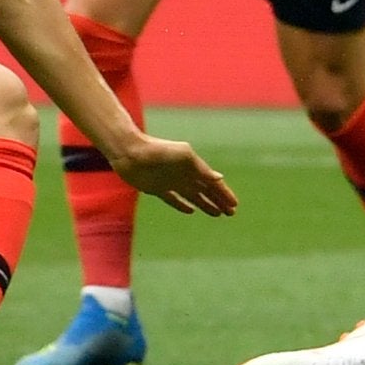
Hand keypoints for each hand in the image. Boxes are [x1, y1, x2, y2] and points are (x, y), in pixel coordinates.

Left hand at [110, 132, 237, 214]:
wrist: (130, 152)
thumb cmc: (158, 151)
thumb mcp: (182, 156)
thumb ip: (200, 168)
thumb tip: (220, 178)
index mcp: (192, 166)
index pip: (212, 183)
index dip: (224, 193)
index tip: (234, 205)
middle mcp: (183, 174)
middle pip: (206, 190)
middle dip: (219, 200)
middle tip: (231, 213)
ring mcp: (171, 182)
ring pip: (194, 196)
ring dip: (206, 204)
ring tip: (217, 214)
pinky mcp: (157, 189)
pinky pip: (174, 199)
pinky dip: (183, 205)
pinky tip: (191, 211)